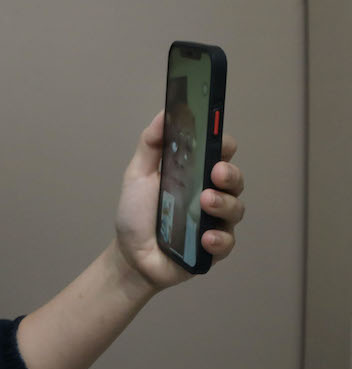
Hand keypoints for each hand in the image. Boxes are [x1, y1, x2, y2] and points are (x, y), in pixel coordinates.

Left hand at [113, 110, 245, 290]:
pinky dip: (219, 239)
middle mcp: (210, 194)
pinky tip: (205, 238)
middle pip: (235, 178)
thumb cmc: (137, 214)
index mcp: (194, 173)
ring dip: (224, 204)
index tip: (218, 140)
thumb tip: (164, 112)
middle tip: (216, 172)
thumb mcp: (138, 175)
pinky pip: (227, 242)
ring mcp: (216, 221)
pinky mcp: (215, 248)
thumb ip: (150, 145)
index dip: (223, 144)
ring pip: (237, 208)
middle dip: (230, 172)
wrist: (130, 256)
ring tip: (205, 203)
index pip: (220, 152)